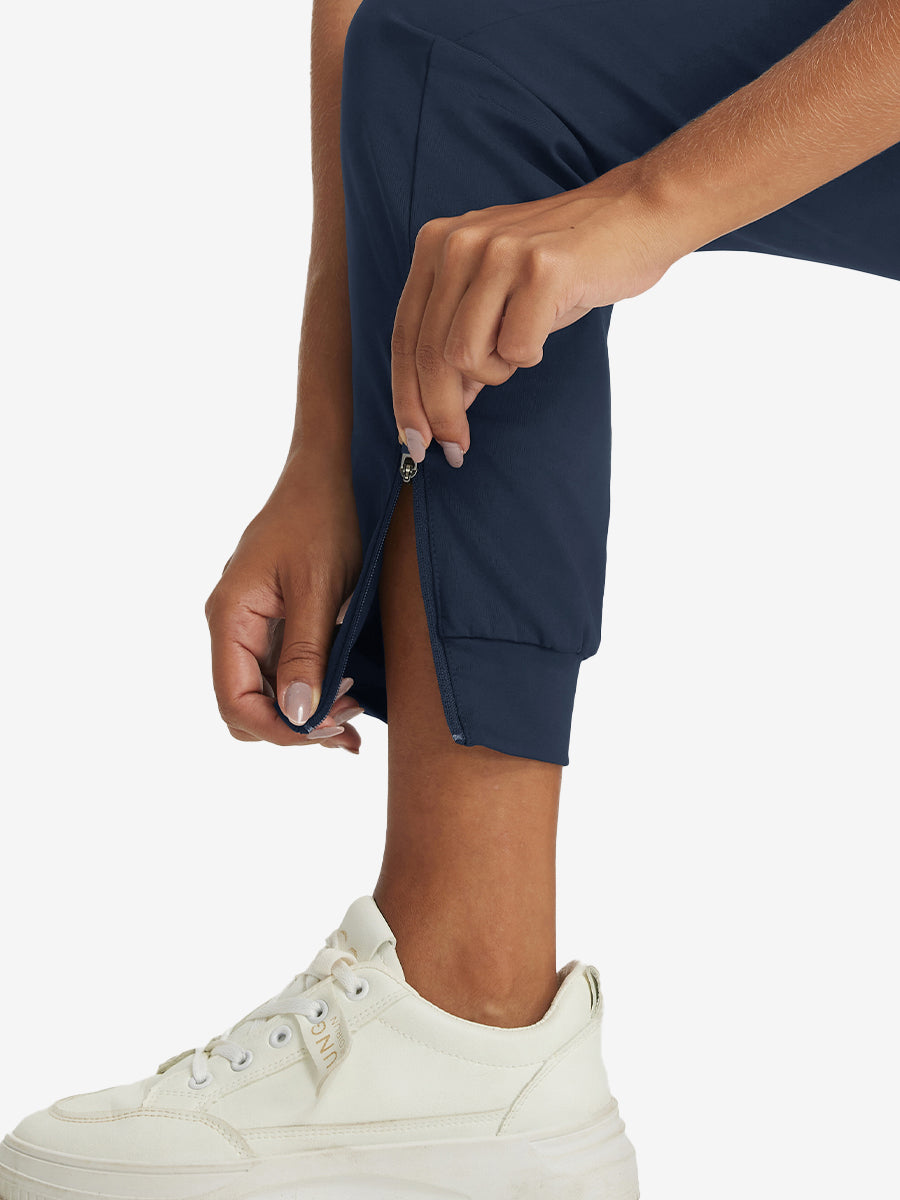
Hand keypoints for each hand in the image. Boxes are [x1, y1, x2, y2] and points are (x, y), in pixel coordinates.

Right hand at [204, 455, 363, 752]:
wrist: (327, 476)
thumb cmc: (322, 520)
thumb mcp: (320, 588)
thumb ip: (307, 653)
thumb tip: (298, 716)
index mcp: (231, 617)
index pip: (235, 702)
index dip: (279, 730)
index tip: (327, 730)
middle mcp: (232, 627)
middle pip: (245, 706)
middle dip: (293, 727)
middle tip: (347, 721)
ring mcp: (251, 626)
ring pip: (266, 695)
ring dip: (306, 714)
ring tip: (354, 714)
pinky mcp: (274, 623)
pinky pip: (282, 672)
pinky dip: (311, 692)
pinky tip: (348, 699)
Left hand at [391, 159, 686, 466]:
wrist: (638, 215)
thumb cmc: (567, 268)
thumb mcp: (498, 296)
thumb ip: (460, 340)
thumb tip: (436, 410)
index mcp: (437, 245)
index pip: (405, 336)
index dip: (405, 398)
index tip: (416, 443)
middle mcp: (459, 243)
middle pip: (429, 355)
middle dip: (441, 413)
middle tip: (456, 449)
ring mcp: (499, 252)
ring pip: (464, 356)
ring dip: (495, 372)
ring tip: (522, 347)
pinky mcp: (541, 269)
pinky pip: (517, 349)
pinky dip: (531, 355)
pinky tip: (548, 325)